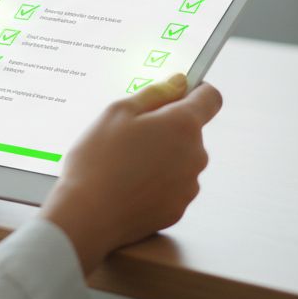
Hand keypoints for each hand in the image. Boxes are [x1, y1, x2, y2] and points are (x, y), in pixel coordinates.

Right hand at [39, 74, 221, 273]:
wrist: (87, 216)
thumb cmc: (98, 162)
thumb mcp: (117, 112)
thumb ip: (154, 93)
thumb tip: (179, 82)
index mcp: (182, 125)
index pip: (210, 98)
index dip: (196, 91)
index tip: (177, 95)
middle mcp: (195, 155)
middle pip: (191, 132)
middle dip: (167, 129)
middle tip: (131, 136)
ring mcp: (189, 185)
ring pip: (181, 160)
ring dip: (162, 157)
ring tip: (126, 165)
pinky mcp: (179, 209)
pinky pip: (173, 186)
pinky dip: (157, 183)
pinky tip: (130, 186)